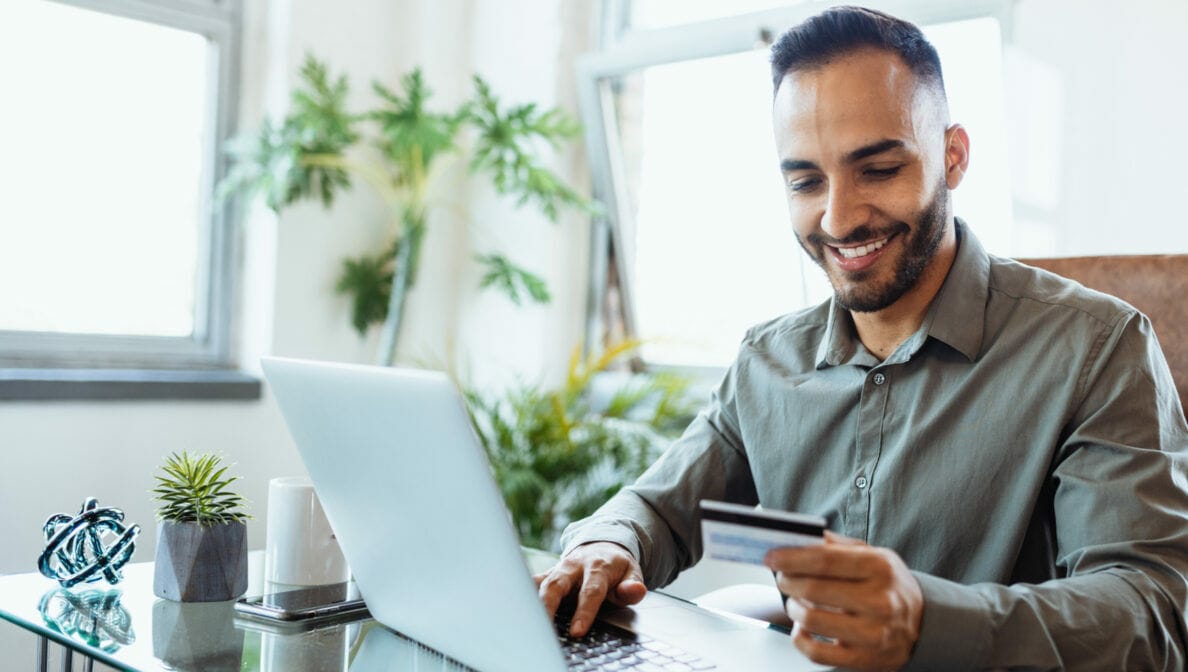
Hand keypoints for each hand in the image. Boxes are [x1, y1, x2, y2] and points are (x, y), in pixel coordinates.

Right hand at [534, 541, 647, 637]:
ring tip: (527, 624)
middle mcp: (574, 566)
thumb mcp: (631, 573)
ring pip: (541, 583)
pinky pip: (532, 582)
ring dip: (533, 603)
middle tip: (543, 628)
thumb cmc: (616, 567)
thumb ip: (632, 586)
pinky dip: (523, 594)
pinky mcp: (548, 574)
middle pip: (557, 584)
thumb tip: (636, 591)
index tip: (577, 632)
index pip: (590, 591)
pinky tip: (517, 610)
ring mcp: (558, 569)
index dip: (584, 612)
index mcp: (598, 567)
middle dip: (548, 605)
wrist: (602, 546)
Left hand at [765, 531, 922, 670]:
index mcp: (880, 568)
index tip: (772, 556)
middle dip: (787, 581)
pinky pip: (815, 653)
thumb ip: (837, 545)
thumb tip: (799, 536)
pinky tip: (803, 627)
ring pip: (810, 620)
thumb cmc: (889, 585)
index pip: (824, 559)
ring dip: (792, 608)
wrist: (923, 624)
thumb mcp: (874, 555)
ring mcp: (872, 634)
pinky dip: (800, 638)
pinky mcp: (863, 659)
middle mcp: (879, 601)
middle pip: (813, 589)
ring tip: (795, 601)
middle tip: (782, 577)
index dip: (791, 557)